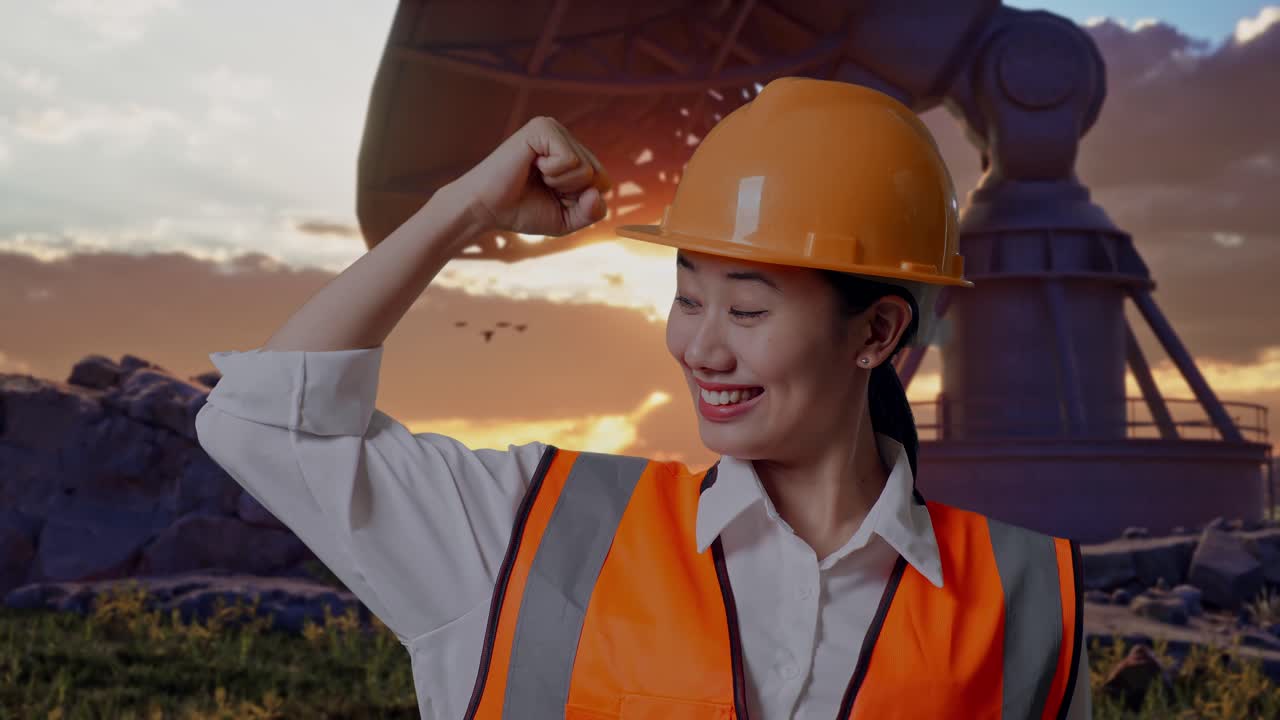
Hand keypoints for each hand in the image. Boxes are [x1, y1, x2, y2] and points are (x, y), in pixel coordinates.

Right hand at [448, 116, 611, 237]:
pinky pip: (570, 159)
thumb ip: (592, 212)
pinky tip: (532, 166)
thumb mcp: (566, 219)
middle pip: (598, 176)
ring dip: (560, 184)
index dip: (580, 202)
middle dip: (571, 193)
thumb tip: (597, 191)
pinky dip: (552, 173)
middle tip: (542, 187)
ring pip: (586, 169)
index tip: (552, 197)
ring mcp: (554, 129)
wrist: (486, 209)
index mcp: (573, 155)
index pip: (604, 183)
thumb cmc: (523, 211)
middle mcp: (566, 138)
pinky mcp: (542, 128)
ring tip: (536, 176)